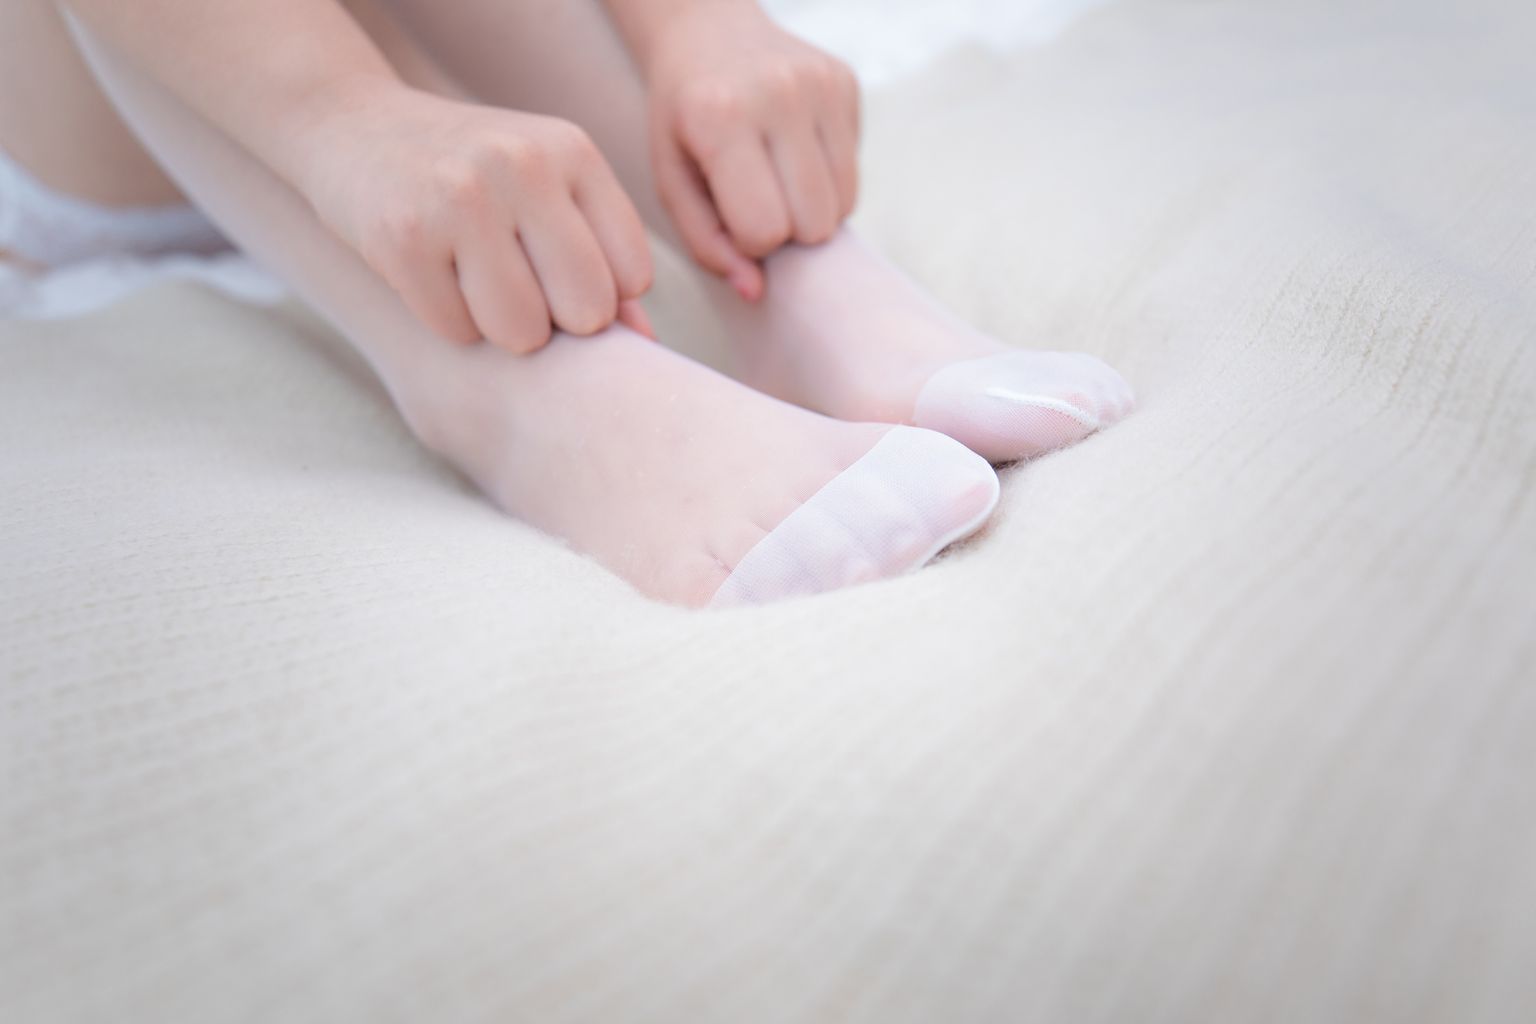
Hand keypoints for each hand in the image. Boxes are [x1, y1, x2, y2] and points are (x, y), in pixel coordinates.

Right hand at [294, 83, 653, 351]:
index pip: (632, 275)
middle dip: (557, 325)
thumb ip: (602, 261)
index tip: (561, 279)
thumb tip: (645, 344)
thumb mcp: (547, 194)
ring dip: (500, 331)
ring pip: (522, 333)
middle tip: (520, 293)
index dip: (600, 297)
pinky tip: (431, 278)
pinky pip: (457, 330)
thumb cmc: (473, 180)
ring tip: (476, 284)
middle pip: (587, 310)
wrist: (352, 125)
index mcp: (573, 152)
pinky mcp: (403, 236)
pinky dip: (447, 322)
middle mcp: (522, 165)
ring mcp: (461, 197)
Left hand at [642, 2, 859, 299]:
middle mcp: (778, 94)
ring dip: (810, 210)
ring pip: (843, 206)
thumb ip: (708, 242)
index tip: (732, 217)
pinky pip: (855, 174)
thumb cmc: (684, 119)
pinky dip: (827, 181)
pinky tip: (795, 153)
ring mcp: (819, 84)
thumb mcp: (673, 180)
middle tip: (756, 200)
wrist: (707, 32)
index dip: (749, 240)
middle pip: (814, 224)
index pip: (765, 229)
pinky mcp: (846, 82)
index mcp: (722, 117)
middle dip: (786, 230)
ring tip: (776, 179)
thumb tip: (755, 291)